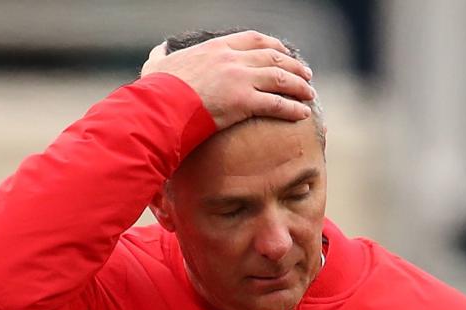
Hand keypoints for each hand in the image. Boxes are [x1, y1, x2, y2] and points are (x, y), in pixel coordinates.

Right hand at [140, 30, 314, 129]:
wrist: (158, 108)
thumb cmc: (155, 91)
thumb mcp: (157, 66)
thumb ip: (162, 56)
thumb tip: (159, 52)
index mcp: (215, 48)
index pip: (253, 39)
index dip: (274, 45)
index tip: (284, 51)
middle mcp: (232, 59)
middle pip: (273, 56)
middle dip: (294, 65)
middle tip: (306, 74)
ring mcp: (240, 79)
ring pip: (281, 78)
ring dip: (299, 86)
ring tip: (310, 94)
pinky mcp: (244, 102)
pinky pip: (277, 104)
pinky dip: (293, 108)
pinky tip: (302, 114)